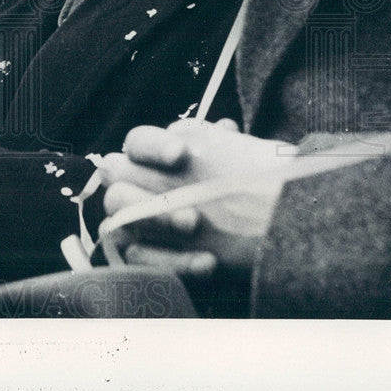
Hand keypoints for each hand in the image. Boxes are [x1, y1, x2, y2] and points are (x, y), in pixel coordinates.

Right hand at [98, 119, 296, 276]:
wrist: (275, 234)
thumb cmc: (256, 192)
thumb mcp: (247, 164)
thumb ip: (227, 144)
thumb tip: (224, 128)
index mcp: (159, 156)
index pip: (136, 141)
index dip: (152, 147)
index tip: (180, 154)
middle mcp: (141, 183)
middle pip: (115, 176)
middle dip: (145, 188)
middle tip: (189, 208)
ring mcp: (139, 220)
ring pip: (119, 217)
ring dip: (156, 221)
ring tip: (195, 226)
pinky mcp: (145, 255)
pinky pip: (139, 259)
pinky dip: (171, 261)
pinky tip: (208, 262)